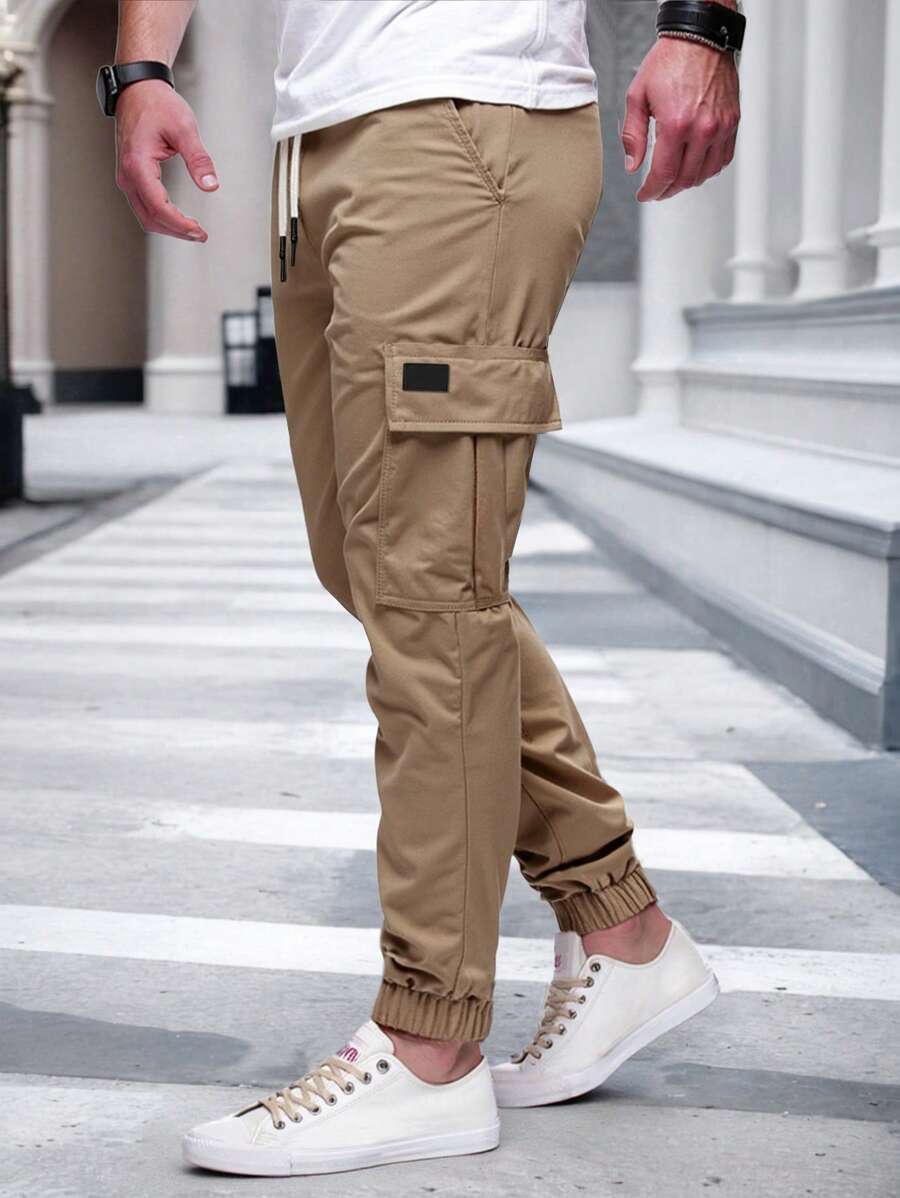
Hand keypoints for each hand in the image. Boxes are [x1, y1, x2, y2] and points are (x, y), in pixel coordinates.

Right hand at [115, 79, 217, 240]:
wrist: (138, 89)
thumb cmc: (156, 104)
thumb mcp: (184, 128)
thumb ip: (198, 159)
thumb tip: (210, 184)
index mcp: (137, 164)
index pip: (159, 207)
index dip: (180, 224)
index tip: (198, 231)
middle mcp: (127, 174)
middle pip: (150, 218)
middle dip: (176, 231)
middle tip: (199, 235)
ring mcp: (127, 176)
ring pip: (145, 215)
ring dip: (168, 227)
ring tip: (192, 230)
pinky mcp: (131, 176)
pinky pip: (144, 205)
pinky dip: (161, 217)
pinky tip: (177, 218)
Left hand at [622, 38, 739, 201]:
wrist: (700, 37)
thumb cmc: (670, 60)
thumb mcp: (638, 96)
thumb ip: (633, 135)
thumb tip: (633, 165)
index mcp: (676, 124)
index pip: (664, 173)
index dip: (652, 191)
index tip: (645, 195)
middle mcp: (702, 128)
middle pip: (685, 179)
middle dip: (667, 190)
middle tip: (657, 190)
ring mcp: (721, 126)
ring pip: (706, 173)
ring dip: (688, 182)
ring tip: (674, 180)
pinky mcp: (732, 121)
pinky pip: (723, 158)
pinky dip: (708, 169)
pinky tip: (696, 167)